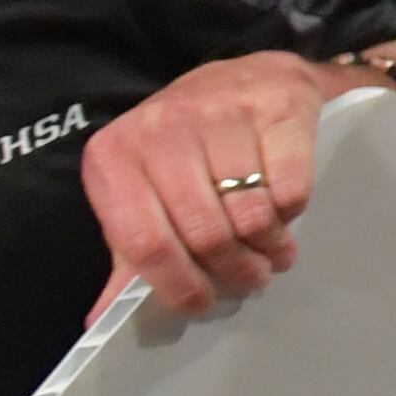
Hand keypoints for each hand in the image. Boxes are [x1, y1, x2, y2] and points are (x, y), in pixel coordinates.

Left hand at [79, 48, 353, 321]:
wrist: (246, 76)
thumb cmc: (187, 146)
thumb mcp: (144, 191)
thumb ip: (129, 252)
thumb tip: (104, 319)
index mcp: (116, 157)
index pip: (143, 241)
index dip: (175, 283)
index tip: (200, 302)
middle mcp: (163, 128)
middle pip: (204, 232)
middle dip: (232, 268)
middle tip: (249, 279)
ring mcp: (222, 112)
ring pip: (250, 214)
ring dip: (269, 247)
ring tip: (273, 253)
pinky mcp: (278, 106)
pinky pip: (291, 188)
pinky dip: (292, 212)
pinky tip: (285, 211)